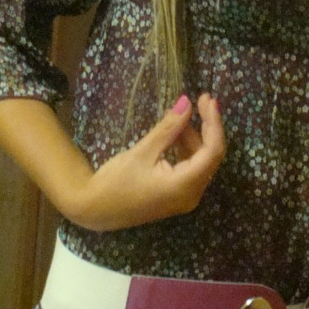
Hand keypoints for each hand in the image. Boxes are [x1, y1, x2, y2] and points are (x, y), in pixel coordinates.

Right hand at [72, 93, 225, 231]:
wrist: (94, 209)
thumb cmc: (115, 182)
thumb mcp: (143, 151)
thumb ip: (168, 128)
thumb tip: (187, 102)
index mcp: (185, 186)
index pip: (213, 151)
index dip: (213, 123)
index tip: (208, 99)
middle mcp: (191, 195)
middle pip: (210, 156)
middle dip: (206, 127)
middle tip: (201, 99)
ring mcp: (184, 197)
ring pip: (200, 161)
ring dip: (194, 137)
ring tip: (179, 115)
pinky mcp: (176, 195)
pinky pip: (190, 168)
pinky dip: (185, 149)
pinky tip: (175, 133)